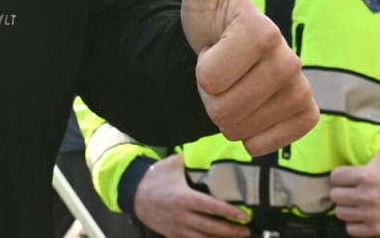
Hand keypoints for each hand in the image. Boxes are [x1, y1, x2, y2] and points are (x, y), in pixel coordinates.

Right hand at [132, 154, 249, 237]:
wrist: (133, 194)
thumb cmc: (154, 178)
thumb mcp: (172, 164)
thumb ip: (191, 159)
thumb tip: (210, 151)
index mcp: (183, 197)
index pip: (211, 207)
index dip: (229, 212)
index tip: (244, 215)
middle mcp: (181, 215)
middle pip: (211, 227)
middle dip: (231, 231)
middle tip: (246, 230)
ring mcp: (177, 228)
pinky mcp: (172, 235)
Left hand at [180, 0, 317, 154]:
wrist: (227, 49)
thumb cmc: (212, 20)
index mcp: (262, 30)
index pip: (211, 78)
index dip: (200, 72)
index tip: (208, 53)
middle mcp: (290, 60)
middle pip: (225, 108)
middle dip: (209, 97)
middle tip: (218, 74)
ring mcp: (300, 88)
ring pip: (242, 129)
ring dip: (227, 116)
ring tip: (233, 88)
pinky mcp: (307, 114)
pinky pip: (270, 144)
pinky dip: (252, 137)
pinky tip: (251, 113)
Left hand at [329, 144, 379, 235]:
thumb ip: (366, 144)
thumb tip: (351, 134)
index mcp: (365, 176)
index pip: (335, 177)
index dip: (339, 177)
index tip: (344, 178)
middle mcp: (366, 195)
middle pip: (335, 196)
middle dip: (340, 192)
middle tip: (348, 191)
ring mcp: (371, 213)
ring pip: (340, 213)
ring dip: (346, 208)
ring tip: (353, 204)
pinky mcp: (377, 228)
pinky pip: (351, 230)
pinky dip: (354, 224)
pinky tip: (359, 216)